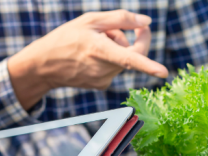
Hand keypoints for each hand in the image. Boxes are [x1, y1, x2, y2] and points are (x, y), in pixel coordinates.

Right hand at [7, 9, 168, 109]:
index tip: (163, 72)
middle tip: (108, 29)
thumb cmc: (66, 38)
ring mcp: (103, 80)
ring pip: (123, 60)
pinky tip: (91, 57)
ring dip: (115, 48)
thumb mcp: (90, 19)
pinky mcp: (102, 86)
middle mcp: (103, 69)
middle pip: (131, 51)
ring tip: (92, 45)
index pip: (129, 58)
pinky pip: (115, 68)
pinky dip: (109, 60)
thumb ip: (121, 18)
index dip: (148, 65)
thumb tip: (146, 23)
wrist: (44, 65)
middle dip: (126, 37)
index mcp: (100, 50)